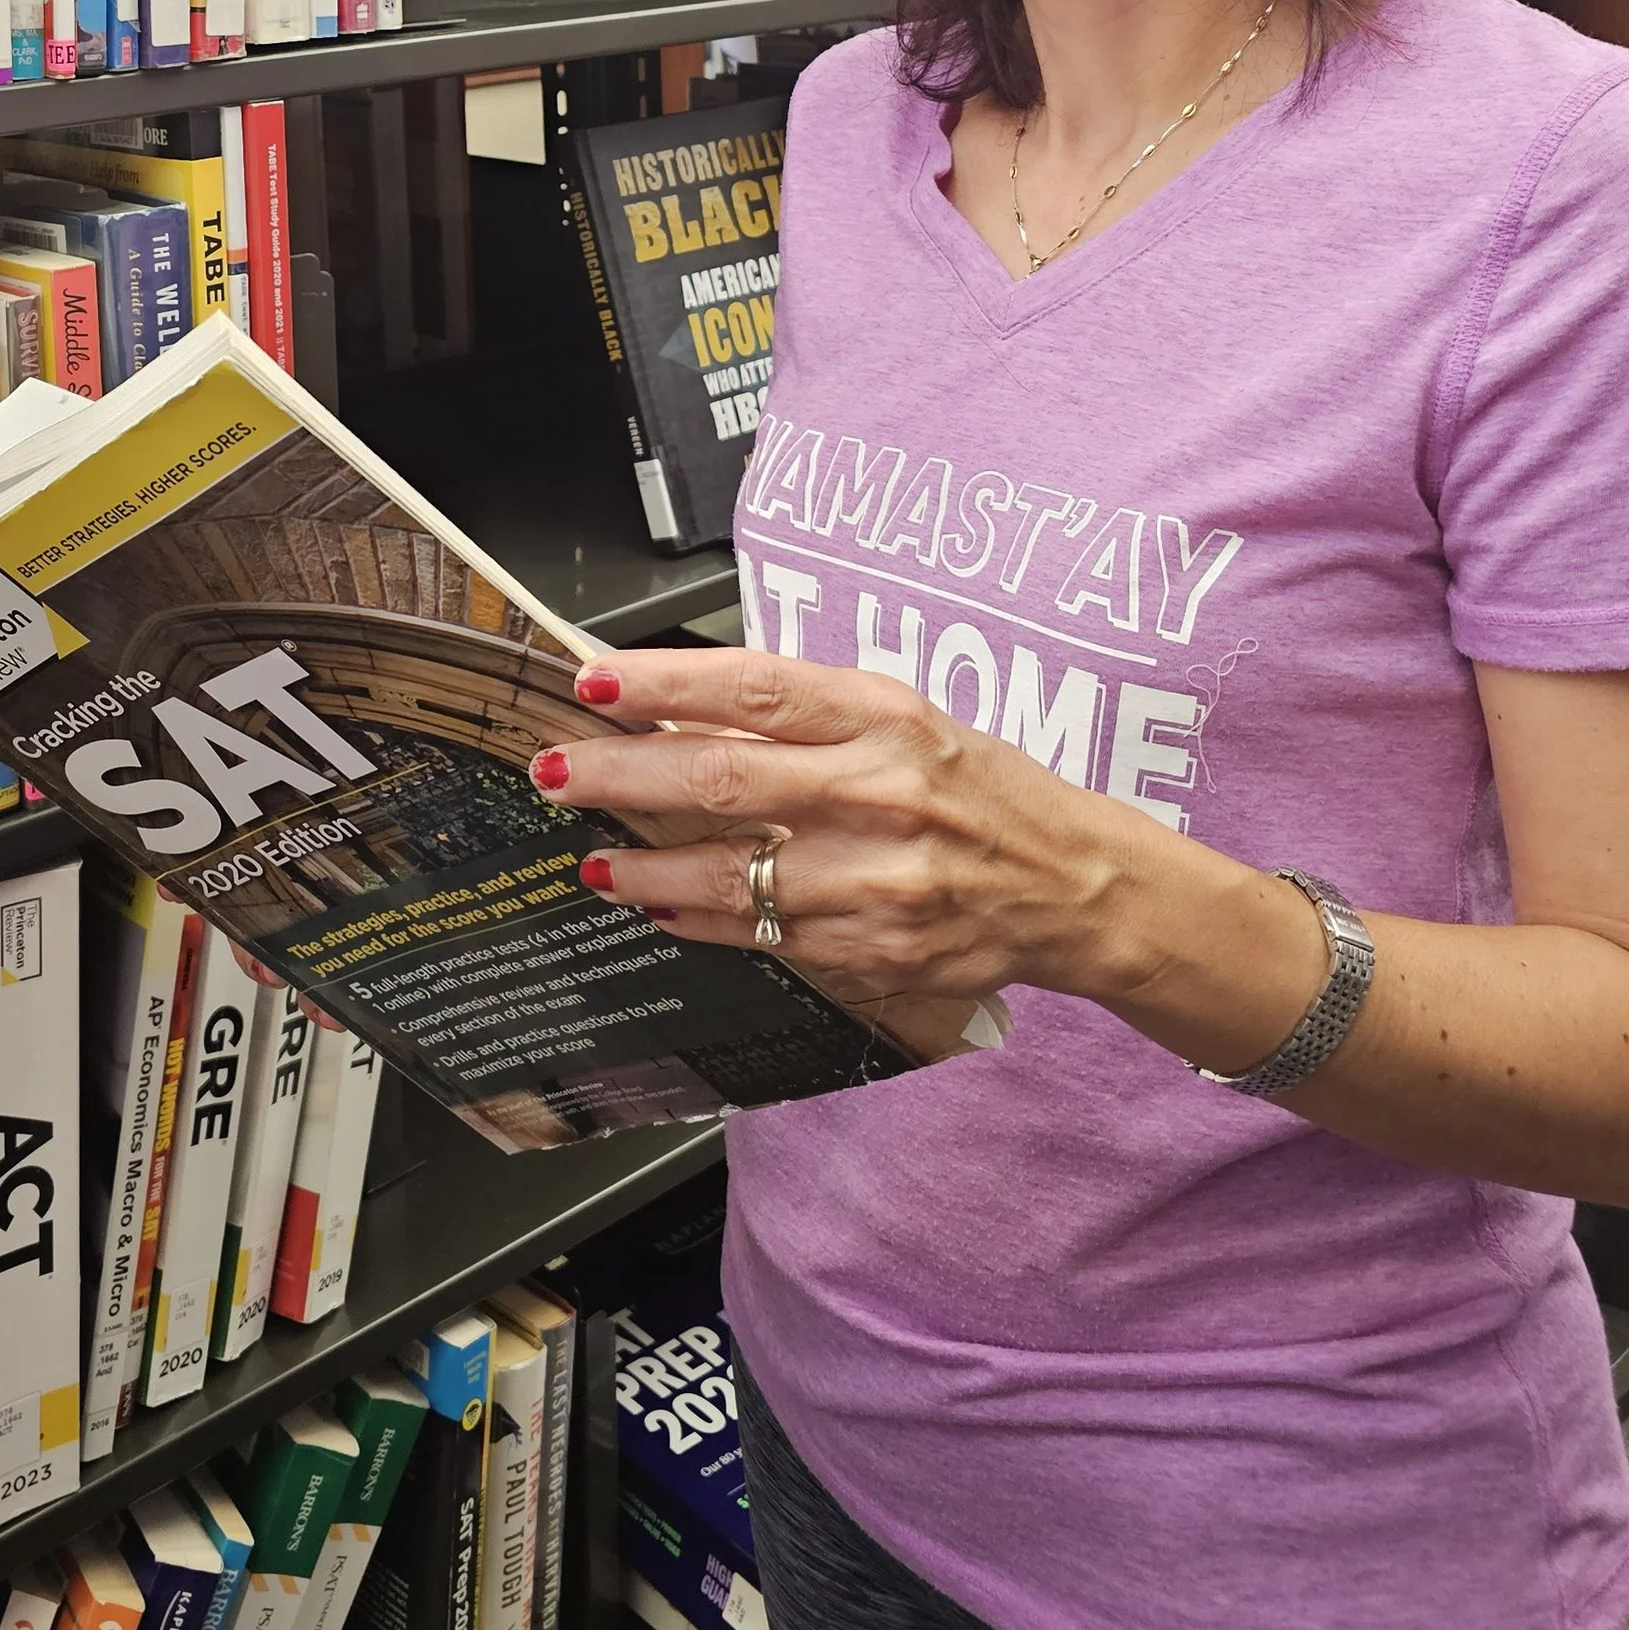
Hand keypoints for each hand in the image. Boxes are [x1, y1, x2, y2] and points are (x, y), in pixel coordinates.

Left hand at [534, 642, 1181, 1020]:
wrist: (1070, 883)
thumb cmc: (976, 787)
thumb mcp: (900, 718)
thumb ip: (799, 716)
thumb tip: (677, 709)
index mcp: (884, 715)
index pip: (754, 687)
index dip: (664, 683)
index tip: (594, 681)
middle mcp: (879, 791)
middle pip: (721, 778)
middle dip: (621, 775)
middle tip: (558, 772)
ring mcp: (877, 878)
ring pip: (730, 872)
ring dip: (645, 869)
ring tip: (594, 860)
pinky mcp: (876, 948)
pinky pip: (763, 934)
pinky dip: (700, 920)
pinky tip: (661, 907)